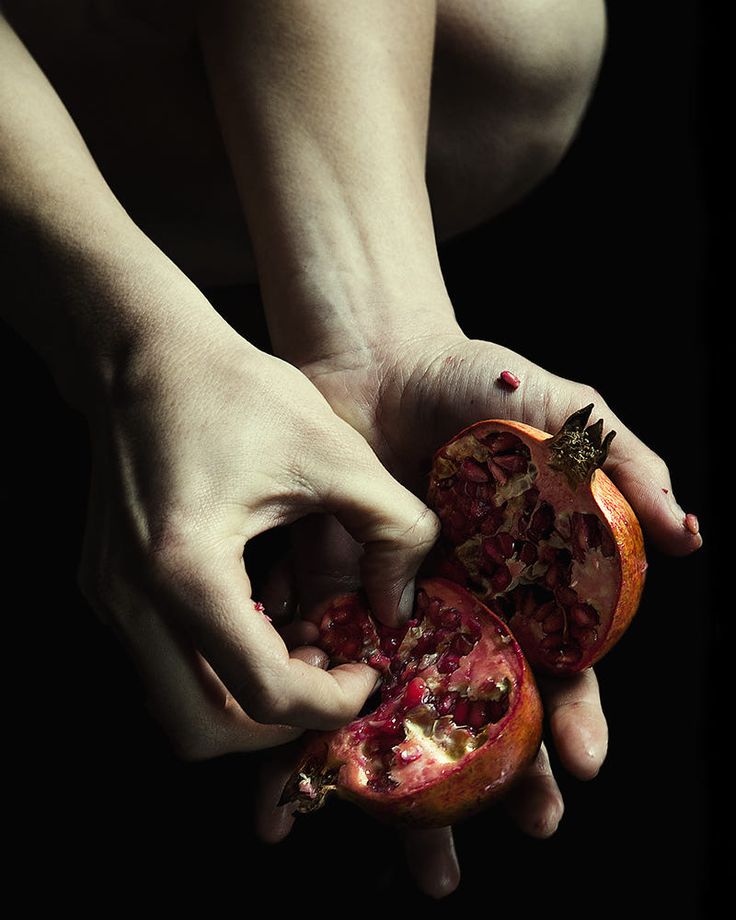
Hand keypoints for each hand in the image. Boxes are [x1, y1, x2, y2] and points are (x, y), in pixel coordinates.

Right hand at [76, 305, 438, 758]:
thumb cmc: (236, 391)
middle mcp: (133, 598)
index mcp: (188, 567)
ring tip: (299, 645)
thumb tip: (406, 604)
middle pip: (201, 730)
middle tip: (330, 677)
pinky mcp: (107, 585)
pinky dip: (216, 666)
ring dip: (245, 699)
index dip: (329, 702)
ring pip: (176, 705)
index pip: (262, 692)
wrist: (148, 353)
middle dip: (279, 725)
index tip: (366, 671)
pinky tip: (261, 615)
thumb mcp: (333, 451)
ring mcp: (110, 596)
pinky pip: (162, 662)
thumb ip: (394, 526)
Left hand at [255, 326, 700, 895]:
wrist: (375, 358)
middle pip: (484, 714)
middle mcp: (464, 613)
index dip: (572, 717)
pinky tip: (298, 792)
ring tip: (419, 860)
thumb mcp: (562, 414)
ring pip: (404, 716)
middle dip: (497, 781)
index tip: (580, 761)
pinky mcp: (334, 601)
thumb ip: (625, 464)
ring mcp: (397, 614)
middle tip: (511, 834)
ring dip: (404, 791)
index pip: (558, 669)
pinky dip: (307, 734)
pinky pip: (322, 674)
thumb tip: (690, 533)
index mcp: (524, 586)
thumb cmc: (475, 382)